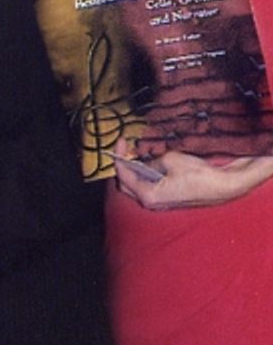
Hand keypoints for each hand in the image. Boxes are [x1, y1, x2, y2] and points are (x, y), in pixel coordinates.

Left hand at [115, 148, 272, 209]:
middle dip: (124, 166)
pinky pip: (150, 187)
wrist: (225, 186)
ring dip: (135, 171)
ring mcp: (161, 203)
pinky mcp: (169, 200)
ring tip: (137, 154)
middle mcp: (152, 203)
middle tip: (126, 149)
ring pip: (138, 187)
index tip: (121, 141)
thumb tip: (143, 161)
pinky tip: (150, 163)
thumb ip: (150, 161)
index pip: (123, 175)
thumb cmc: (200, 175)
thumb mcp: (170, 160)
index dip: (119, 156)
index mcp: (149, 195)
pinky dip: (146, 176)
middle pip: (126, 184)